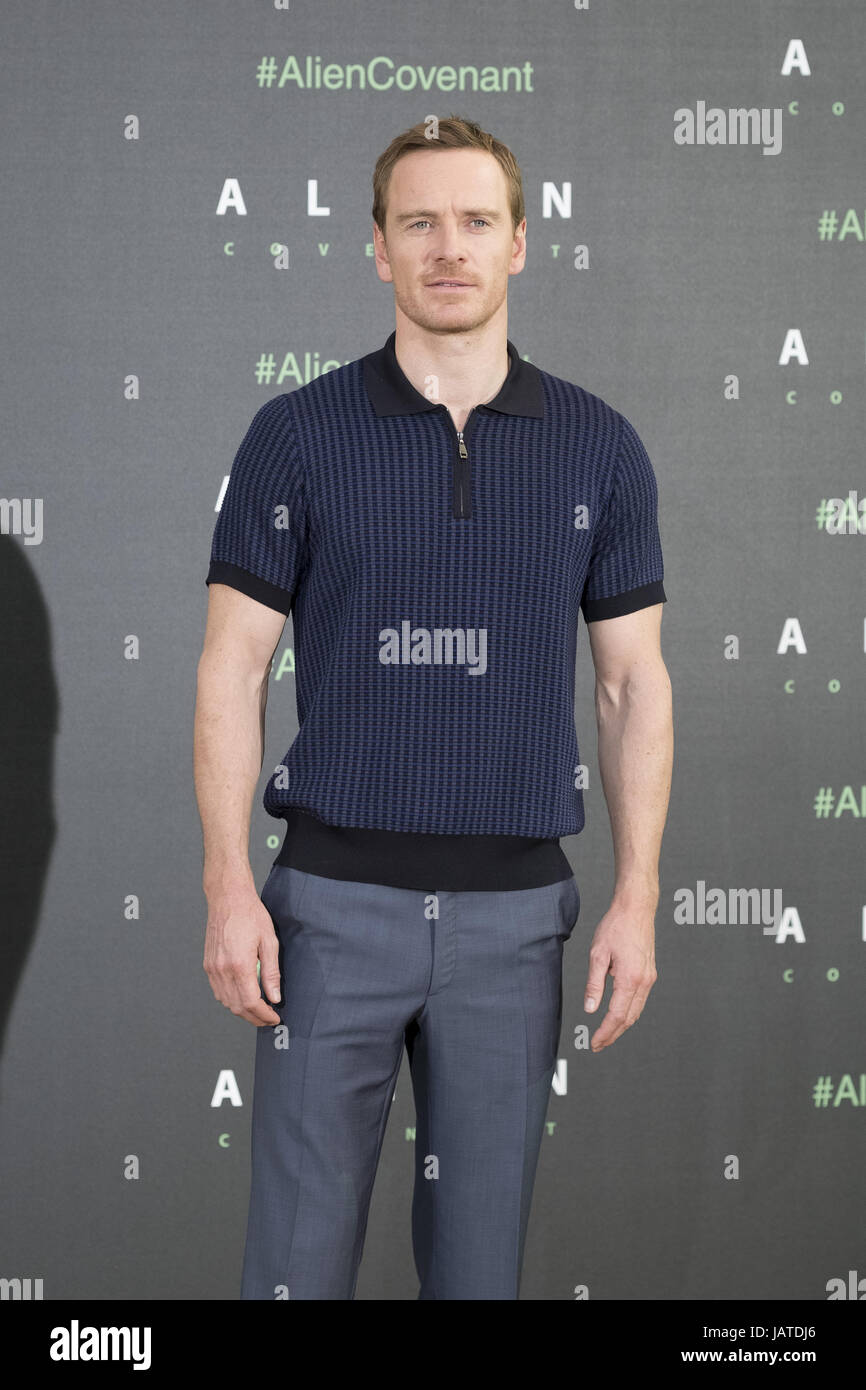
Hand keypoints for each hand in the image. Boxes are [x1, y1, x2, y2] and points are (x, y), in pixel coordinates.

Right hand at [203, 884, 281, 1025]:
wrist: (228, 898)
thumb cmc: (250, 915)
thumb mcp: (269, 941)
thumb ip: (271, 972)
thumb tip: (274, 997)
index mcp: (239, 965)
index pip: (251, 1002)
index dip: (263, 1015)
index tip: (274, 1017)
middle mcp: (222, 970)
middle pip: (237, 1006)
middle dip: (254, 1017)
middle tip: (268, 1018)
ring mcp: (212, 968)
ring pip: (226, 1001)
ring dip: (242, 1010)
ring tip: (258, 1010)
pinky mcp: (208, 965)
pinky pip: (218, 991)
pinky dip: (230, 1000)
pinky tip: (242, 997)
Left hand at [583, 897, 657, 1050]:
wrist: (636, 908)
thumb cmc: (616, 926)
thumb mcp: (598, 954)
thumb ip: (594, 984)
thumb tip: (589, 1008)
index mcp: (630, 978)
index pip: (616, 1015)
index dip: (605, 1033)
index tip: (594, 1043)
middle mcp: (644, 982)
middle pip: (629, 1018)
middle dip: (613, 1034)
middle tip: (597, 1044)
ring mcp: (649, 978)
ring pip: (636, 1011)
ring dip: (621, 1025)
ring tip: (606, 1034)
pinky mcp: (650, 973)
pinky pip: (640, 1000)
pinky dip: (629, 1012)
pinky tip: (618, 1014)